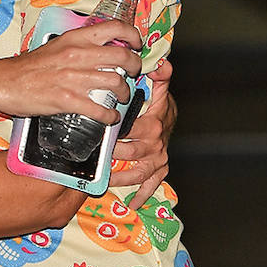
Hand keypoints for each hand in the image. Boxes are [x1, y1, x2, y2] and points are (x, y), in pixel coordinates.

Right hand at [0, 20, 142, 123]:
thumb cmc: (28, 66)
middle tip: (132, 73)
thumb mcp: (56, 46)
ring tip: (122, 98)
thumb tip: (101, 50)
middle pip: (123, 56)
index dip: (133, 35)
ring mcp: (74, 78)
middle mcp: (78, 55)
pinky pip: (100, 109)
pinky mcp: (67, 100)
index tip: (137, 44)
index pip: (115, 27)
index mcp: (75, 38)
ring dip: (125, 94)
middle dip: (135, 67)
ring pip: (116, 83)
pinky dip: (110, 116)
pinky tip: (109, 117)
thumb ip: (79, 46)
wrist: (3, 82)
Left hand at [111, 58, 174, 206]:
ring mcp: (158, 157)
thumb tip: (161, 63)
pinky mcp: (159, 169)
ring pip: (139, 171)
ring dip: (122, 176)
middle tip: (96, 155)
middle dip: (115, 154)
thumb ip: (159, 75)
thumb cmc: (156, 102)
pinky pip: (152, 184)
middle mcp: (157, 142)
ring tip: (106, 178)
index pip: (135, 128)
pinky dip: (143, 195)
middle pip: (133, 152)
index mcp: (154, 122)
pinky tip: (131, 203)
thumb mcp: (158, 86)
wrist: (169, 117)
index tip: (103, 132)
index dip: (120, 131)